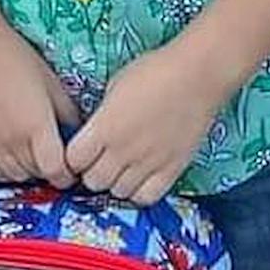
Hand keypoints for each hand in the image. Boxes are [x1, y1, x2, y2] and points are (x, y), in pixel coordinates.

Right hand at [0, 18, 80, 184]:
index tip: (71, 166)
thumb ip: (67, 112)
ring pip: (15, 176)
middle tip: (55, 156)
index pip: (56, 171)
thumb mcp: (51, 81)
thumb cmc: (14, 56)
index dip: (67, 174)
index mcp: (37, 126)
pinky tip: (11, 157)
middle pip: (37, 174)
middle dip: (50, 169)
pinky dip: (5, 171)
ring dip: (29, 171)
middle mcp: (13, 140)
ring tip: (34, 154)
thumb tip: (77, 132)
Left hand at [65, 47, 221, 206]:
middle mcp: (123, 151)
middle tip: (100, 160)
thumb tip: (94, 134)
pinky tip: (141, 177)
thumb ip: (100, 117)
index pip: (73, 160)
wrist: (197, 75)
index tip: (80, 151)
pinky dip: (139, 192)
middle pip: (93, 181)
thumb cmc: (155, 71)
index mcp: (104, 127)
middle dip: (91, 172)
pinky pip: (147, 197)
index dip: (74, 157)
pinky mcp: (171, 170)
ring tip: (122, 167)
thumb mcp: (114, 87)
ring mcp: (148, 163)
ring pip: (118, 192)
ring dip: (115, 182)